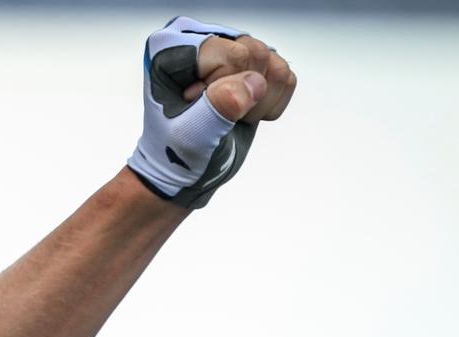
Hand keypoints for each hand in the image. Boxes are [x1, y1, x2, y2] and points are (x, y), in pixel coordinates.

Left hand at [126, 17, 295, 209]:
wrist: (181, 175)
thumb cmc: (173, 156)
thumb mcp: (189, 135)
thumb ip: (216, 107)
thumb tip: (252, 84)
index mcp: (172, 47)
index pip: (230, 55)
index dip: (223, 90)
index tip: (195, 111)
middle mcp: (201, 40)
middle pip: (257, 54)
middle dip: (246, 97)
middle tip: (216, 118)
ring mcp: (229, 50)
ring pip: (276, 64)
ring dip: (260, 103)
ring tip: (229, 117)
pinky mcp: (251, 67)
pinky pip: (286, 77)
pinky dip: (271, 105)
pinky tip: (243, 114)